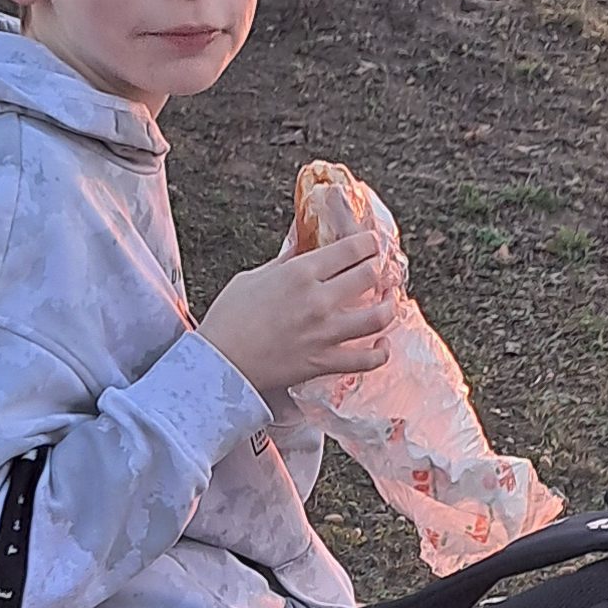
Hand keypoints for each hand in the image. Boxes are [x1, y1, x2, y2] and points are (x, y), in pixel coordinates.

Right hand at [201, 232, 401, 400]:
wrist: (219, 364)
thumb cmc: (228, 318)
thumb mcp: (252, 277)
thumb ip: (284, 262)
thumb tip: (301, 245)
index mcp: (300, 273)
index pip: (352, 249)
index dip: (369, 243)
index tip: (372, 244)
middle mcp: (318, 300)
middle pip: (370, 276)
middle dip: (378, 270)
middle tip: (378, 271)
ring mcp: (325, 333)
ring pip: (378, 317)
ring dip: (388, 307)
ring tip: (387, 303)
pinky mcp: (324, 362)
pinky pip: (367, 360)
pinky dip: (380, 353)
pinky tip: (382, 345)